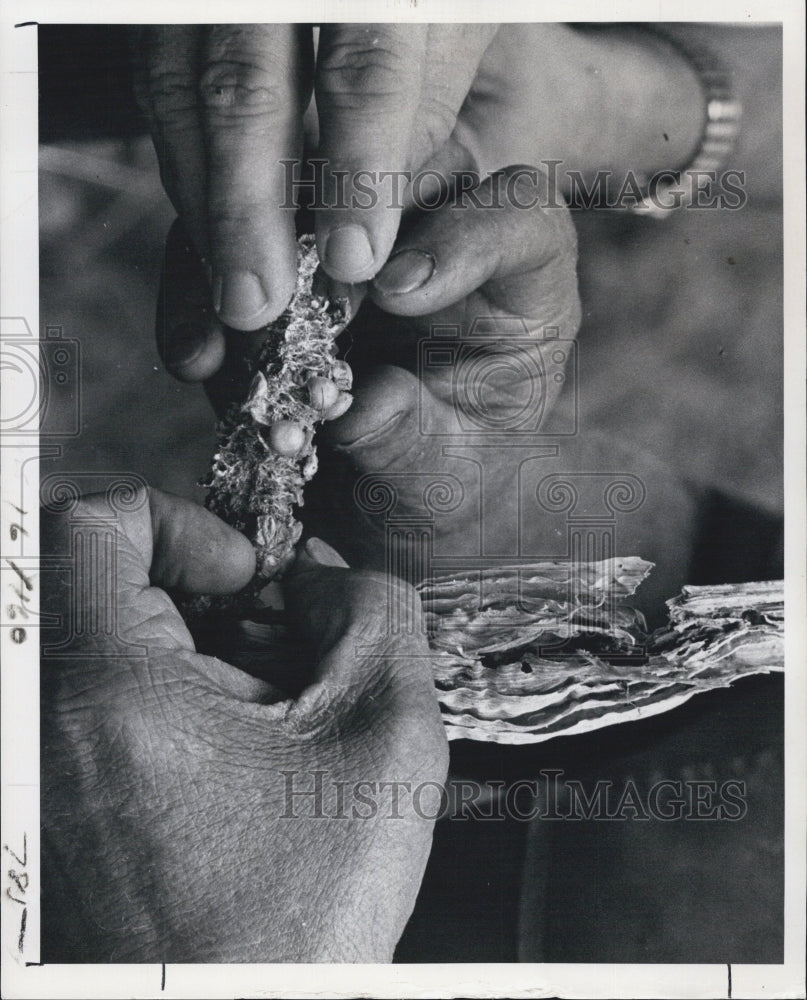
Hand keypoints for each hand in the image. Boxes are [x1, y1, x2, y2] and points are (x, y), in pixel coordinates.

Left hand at [41, 486, 446, 961]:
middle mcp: (46, 731)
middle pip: (98, 582)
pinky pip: (97, 698)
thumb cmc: (300, 922)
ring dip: (188, 646)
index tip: (240, 573)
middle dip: (200, 592)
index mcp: (107, 696)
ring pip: (99, 639)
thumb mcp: (387, 739)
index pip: (86, 526)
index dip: (177, 521)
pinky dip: (168, 693)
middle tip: (270, 640)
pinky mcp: (54, 801)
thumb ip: (377, 613)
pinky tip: (235, 748)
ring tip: (263, 710)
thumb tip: (324, 576)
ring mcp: (43, 770)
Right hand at [133, 23, 497, 330]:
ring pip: (177, 89)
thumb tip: (368, 231)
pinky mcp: (170, 9)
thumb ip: (417, 113)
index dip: (356, 174)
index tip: (353, 263)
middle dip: (247, 209)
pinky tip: (206, 233)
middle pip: (245, 87)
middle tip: (258, 302)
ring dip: (201, 205)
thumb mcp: (454, 30)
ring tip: (230, 291)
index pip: (363, 73)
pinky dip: (182, 168)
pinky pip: (156, 83)